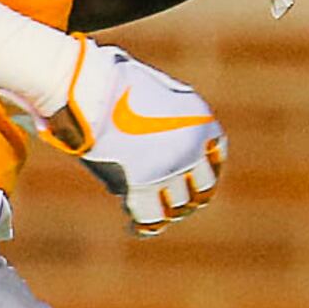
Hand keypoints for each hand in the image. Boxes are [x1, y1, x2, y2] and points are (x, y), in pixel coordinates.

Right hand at [41, 38, 223, 231]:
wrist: (90, 89)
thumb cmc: (111, 80)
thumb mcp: (153, 89)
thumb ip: (164, 113)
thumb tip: (156, 130)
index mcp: (200, 118)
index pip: (218, 154)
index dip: (208, 170)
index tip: (194, 178)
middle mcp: (193, 147)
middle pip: (204, 187)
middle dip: (191, 197)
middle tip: (175, 203)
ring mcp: (170, 168)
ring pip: (178, 206)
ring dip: (166, 212)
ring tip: (153, 215)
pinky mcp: (143, 185)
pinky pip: (151, 218)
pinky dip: (143, 226)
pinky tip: (133, 227)